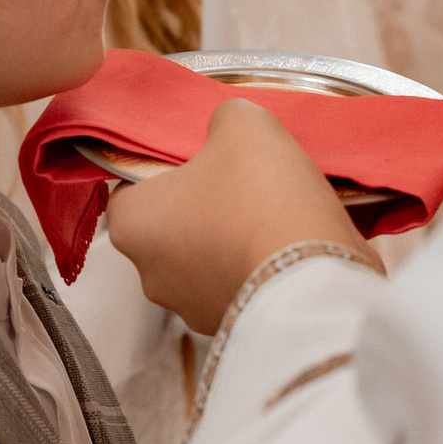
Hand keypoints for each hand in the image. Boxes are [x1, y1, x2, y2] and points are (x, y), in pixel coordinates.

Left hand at [105, 101, 378, 335]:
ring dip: (230, 237)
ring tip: (272, 214)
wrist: (311, 279)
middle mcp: (149, 273)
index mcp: (131, 223)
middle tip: (242, 181)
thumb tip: (227, 127)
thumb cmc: (262, 199)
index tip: (203, 156)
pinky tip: (284, 246)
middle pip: (169, 223)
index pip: (131, 183)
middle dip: (202, 203)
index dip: (168, 164)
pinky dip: (254, 266)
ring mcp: (188, 307)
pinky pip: (236, 284)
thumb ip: (224, 117)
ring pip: (204, 258)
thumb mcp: (245, 125)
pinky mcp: (230, 327)